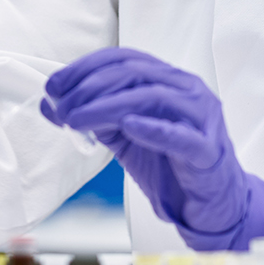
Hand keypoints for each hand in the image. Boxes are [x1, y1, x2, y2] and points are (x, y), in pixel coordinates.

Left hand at [41, 47, 263, 264]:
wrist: (211, 205)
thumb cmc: (170, 166)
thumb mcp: (125, 138)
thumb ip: (95, 119)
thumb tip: (52, 105)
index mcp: (168, 80)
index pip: (124, 59)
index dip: (85, 68)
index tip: (54, 85)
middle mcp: (187, 89)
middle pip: (134, 74)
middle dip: (89, 87)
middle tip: (61, 107)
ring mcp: (202, 117)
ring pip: (153, 97)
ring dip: (108, 106)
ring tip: (76, 120)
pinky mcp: (207, 149)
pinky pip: (181, 135)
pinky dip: (153, 128)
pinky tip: (127, 127)